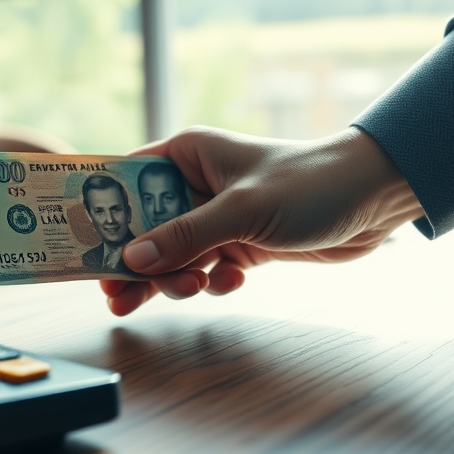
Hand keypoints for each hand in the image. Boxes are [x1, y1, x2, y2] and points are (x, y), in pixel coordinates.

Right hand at [101, 126, 424, 315]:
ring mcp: (217, 217)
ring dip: (176, 278)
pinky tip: (231, 282)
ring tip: (194, 288)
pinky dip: (212, 283)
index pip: (124, 181)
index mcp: (185, 155)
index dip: (100, 215)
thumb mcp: (242, 211)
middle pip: (142, 229)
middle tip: (120, 299)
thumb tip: (132, 259)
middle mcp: (195, 183)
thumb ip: (186, 236)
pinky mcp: (240, 244)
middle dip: (136, 264)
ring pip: (173, 256)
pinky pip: (205, 269)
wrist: (373, 199)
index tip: (79, 250)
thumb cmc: (311, 184)